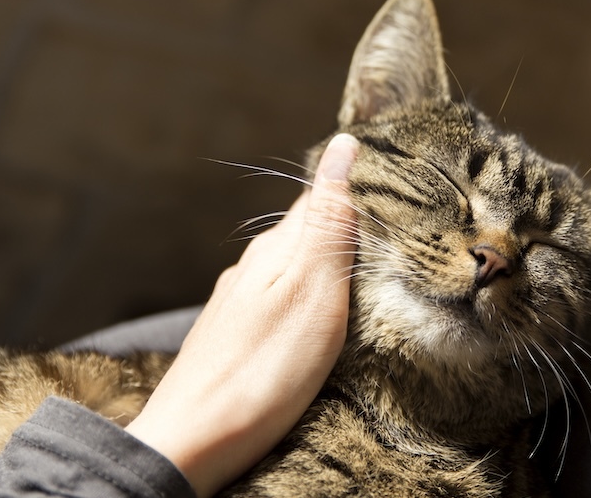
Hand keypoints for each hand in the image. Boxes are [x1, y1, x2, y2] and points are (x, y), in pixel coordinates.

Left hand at [124, 134, 359, 497]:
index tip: (397, 188)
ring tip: (367, 279)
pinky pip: (280, 305)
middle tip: (395, 236)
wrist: (192, 443)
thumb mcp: (313, 290)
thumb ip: (329, 223)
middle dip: (347, 229)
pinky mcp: (234, 341)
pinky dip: (308, 303)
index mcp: (275, 250)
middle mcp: (252, 270)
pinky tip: (319, 322)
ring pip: (292, 272)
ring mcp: (239, 307)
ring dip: (328, 269)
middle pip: (306, 234)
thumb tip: (343, 147)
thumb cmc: (261, 371)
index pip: (322, 198)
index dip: (358, 188)